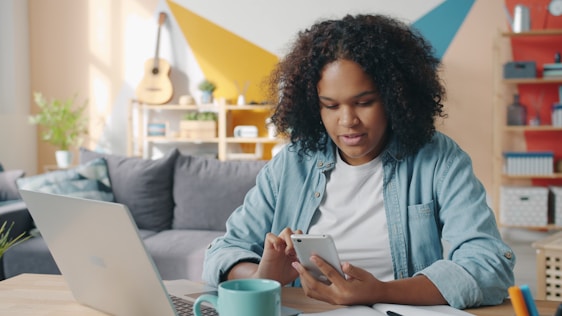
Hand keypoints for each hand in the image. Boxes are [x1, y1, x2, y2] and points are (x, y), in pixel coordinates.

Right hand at [253, 227, 302, 285]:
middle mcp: (288, 244)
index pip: (304, 238)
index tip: (306, 252)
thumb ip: (305, 262)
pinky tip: (278, 250)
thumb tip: (313, 257)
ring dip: (290, 240)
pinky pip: (270, 235)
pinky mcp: (268, 245)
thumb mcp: (299, 270)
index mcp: (297, 249)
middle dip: (299, 239)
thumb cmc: (285, 275)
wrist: (271, 281)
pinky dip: (276, 241)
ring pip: (287, 230)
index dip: (307, 241)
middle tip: (297, 252)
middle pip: (297, 231)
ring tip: (288, 252)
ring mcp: (278, 244)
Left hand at [293, 257, 446, 305]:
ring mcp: (334, 300)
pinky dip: (309, 286)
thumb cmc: (370, 284)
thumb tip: (343, 264)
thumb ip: (352, 269)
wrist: (376, 296)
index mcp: (345, 289)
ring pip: (313, 292)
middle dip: (304, 274)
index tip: (312, 256)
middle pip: (315, 285)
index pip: (330, 274)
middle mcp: (337, 297)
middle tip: (297, 263)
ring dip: (304, 281)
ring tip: (300, 269)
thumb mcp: (363, 274)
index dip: (320, 264)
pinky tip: (307, 277)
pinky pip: (316, 295)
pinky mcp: (332, 301)